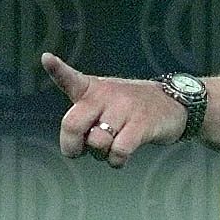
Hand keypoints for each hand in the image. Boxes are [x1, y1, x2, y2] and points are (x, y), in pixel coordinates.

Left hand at [41, 52, 186, 167]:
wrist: (172, 104)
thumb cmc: (130, 108)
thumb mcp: (105, 101)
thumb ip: (85, 118)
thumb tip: (75, 147)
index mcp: (93, 89)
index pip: (71, 78)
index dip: (57, 69)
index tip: (47, 58)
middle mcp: (106, 95)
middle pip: (72, 124)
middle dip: (72, 146)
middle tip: (80, 151)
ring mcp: (124, 108)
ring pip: (97, 142)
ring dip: (100, 155)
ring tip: (109, 149)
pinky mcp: (141, 124)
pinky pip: (119, 151)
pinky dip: (116, 161)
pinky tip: (120, 157)